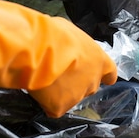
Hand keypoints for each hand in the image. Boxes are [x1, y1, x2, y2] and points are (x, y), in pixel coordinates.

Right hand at [0, 0, 117, 117]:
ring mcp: (77, 94)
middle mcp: (93, 78)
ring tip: (43, 80)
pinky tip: (35, 92)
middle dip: (77, 81)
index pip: (111, 72)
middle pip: (90, 86)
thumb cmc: (45, 30)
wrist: (27, 47)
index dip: (102, 73)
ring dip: (61, 91)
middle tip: (58, 74)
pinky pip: (54, 108)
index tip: (97, 74)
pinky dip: (45, 103)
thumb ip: (72, 41)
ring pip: (72, 97)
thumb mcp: (64, 29)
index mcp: (99, 57)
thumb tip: (68, 40)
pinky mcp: (60, 108)